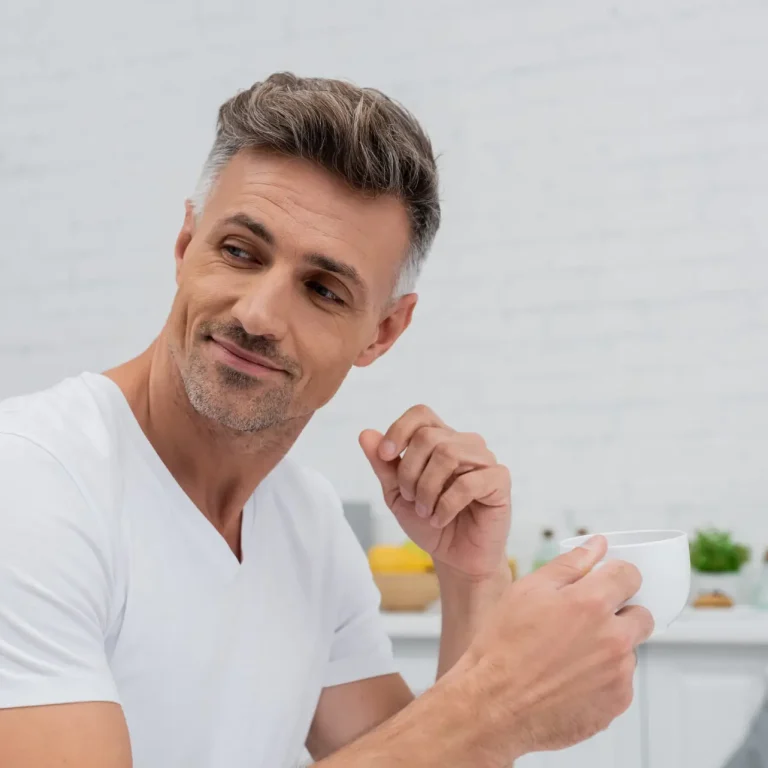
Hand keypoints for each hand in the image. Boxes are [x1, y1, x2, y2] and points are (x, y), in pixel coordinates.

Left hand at [359, 405, 510, 579]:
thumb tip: (365, 433)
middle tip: (410, 498)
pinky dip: (446, 505)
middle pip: (428, 436)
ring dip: (427, 488)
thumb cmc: (429, 521)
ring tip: (425, 511)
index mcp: (441, 440)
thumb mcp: (396, 493)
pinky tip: (440, 519)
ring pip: (448, 454)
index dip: (399, 430)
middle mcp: (464, 444)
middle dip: (409, 472)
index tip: (385, 456)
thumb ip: (383, 464)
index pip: (421, 414)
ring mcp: (485, 460)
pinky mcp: (500, 481)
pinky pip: (469, 483)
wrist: (455, 558)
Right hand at [456, 536, 653, 760]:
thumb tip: (596, 546)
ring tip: (568, 655)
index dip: (616, 575)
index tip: (605, 582)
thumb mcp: (527, 590)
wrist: (493, 704)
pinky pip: (620, 682)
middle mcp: (613, 638)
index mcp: (592, 603)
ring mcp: (618, 674)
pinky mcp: (615, 704)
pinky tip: (570, 678)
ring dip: (609, 648)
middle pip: (641, 614)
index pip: (630, 575)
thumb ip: (569, 564)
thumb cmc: (503, 646)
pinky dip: (602, 678)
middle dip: (620, 612)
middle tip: (586, 621)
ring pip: (628, 651)